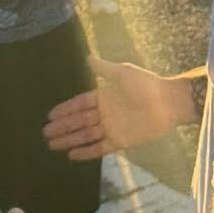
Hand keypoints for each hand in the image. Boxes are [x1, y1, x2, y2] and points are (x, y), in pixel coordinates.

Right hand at [42, 57, 200, 160]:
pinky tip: (72, 155)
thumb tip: (87, 57)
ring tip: (52, 145)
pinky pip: (99, 148)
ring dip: (70, 140)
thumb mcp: (122, 72)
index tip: (50, 115)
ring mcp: (112, 128)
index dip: (66, 109)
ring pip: (86, 135)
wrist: (168, 102)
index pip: (80, 104)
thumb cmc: (146, 85)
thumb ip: (104, 68)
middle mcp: (106, 113)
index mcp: (105, 95)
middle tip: (45, 133)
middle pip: (80, 121)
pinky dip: (86, 152)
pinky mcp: (120, 141)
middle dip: (63, 127)